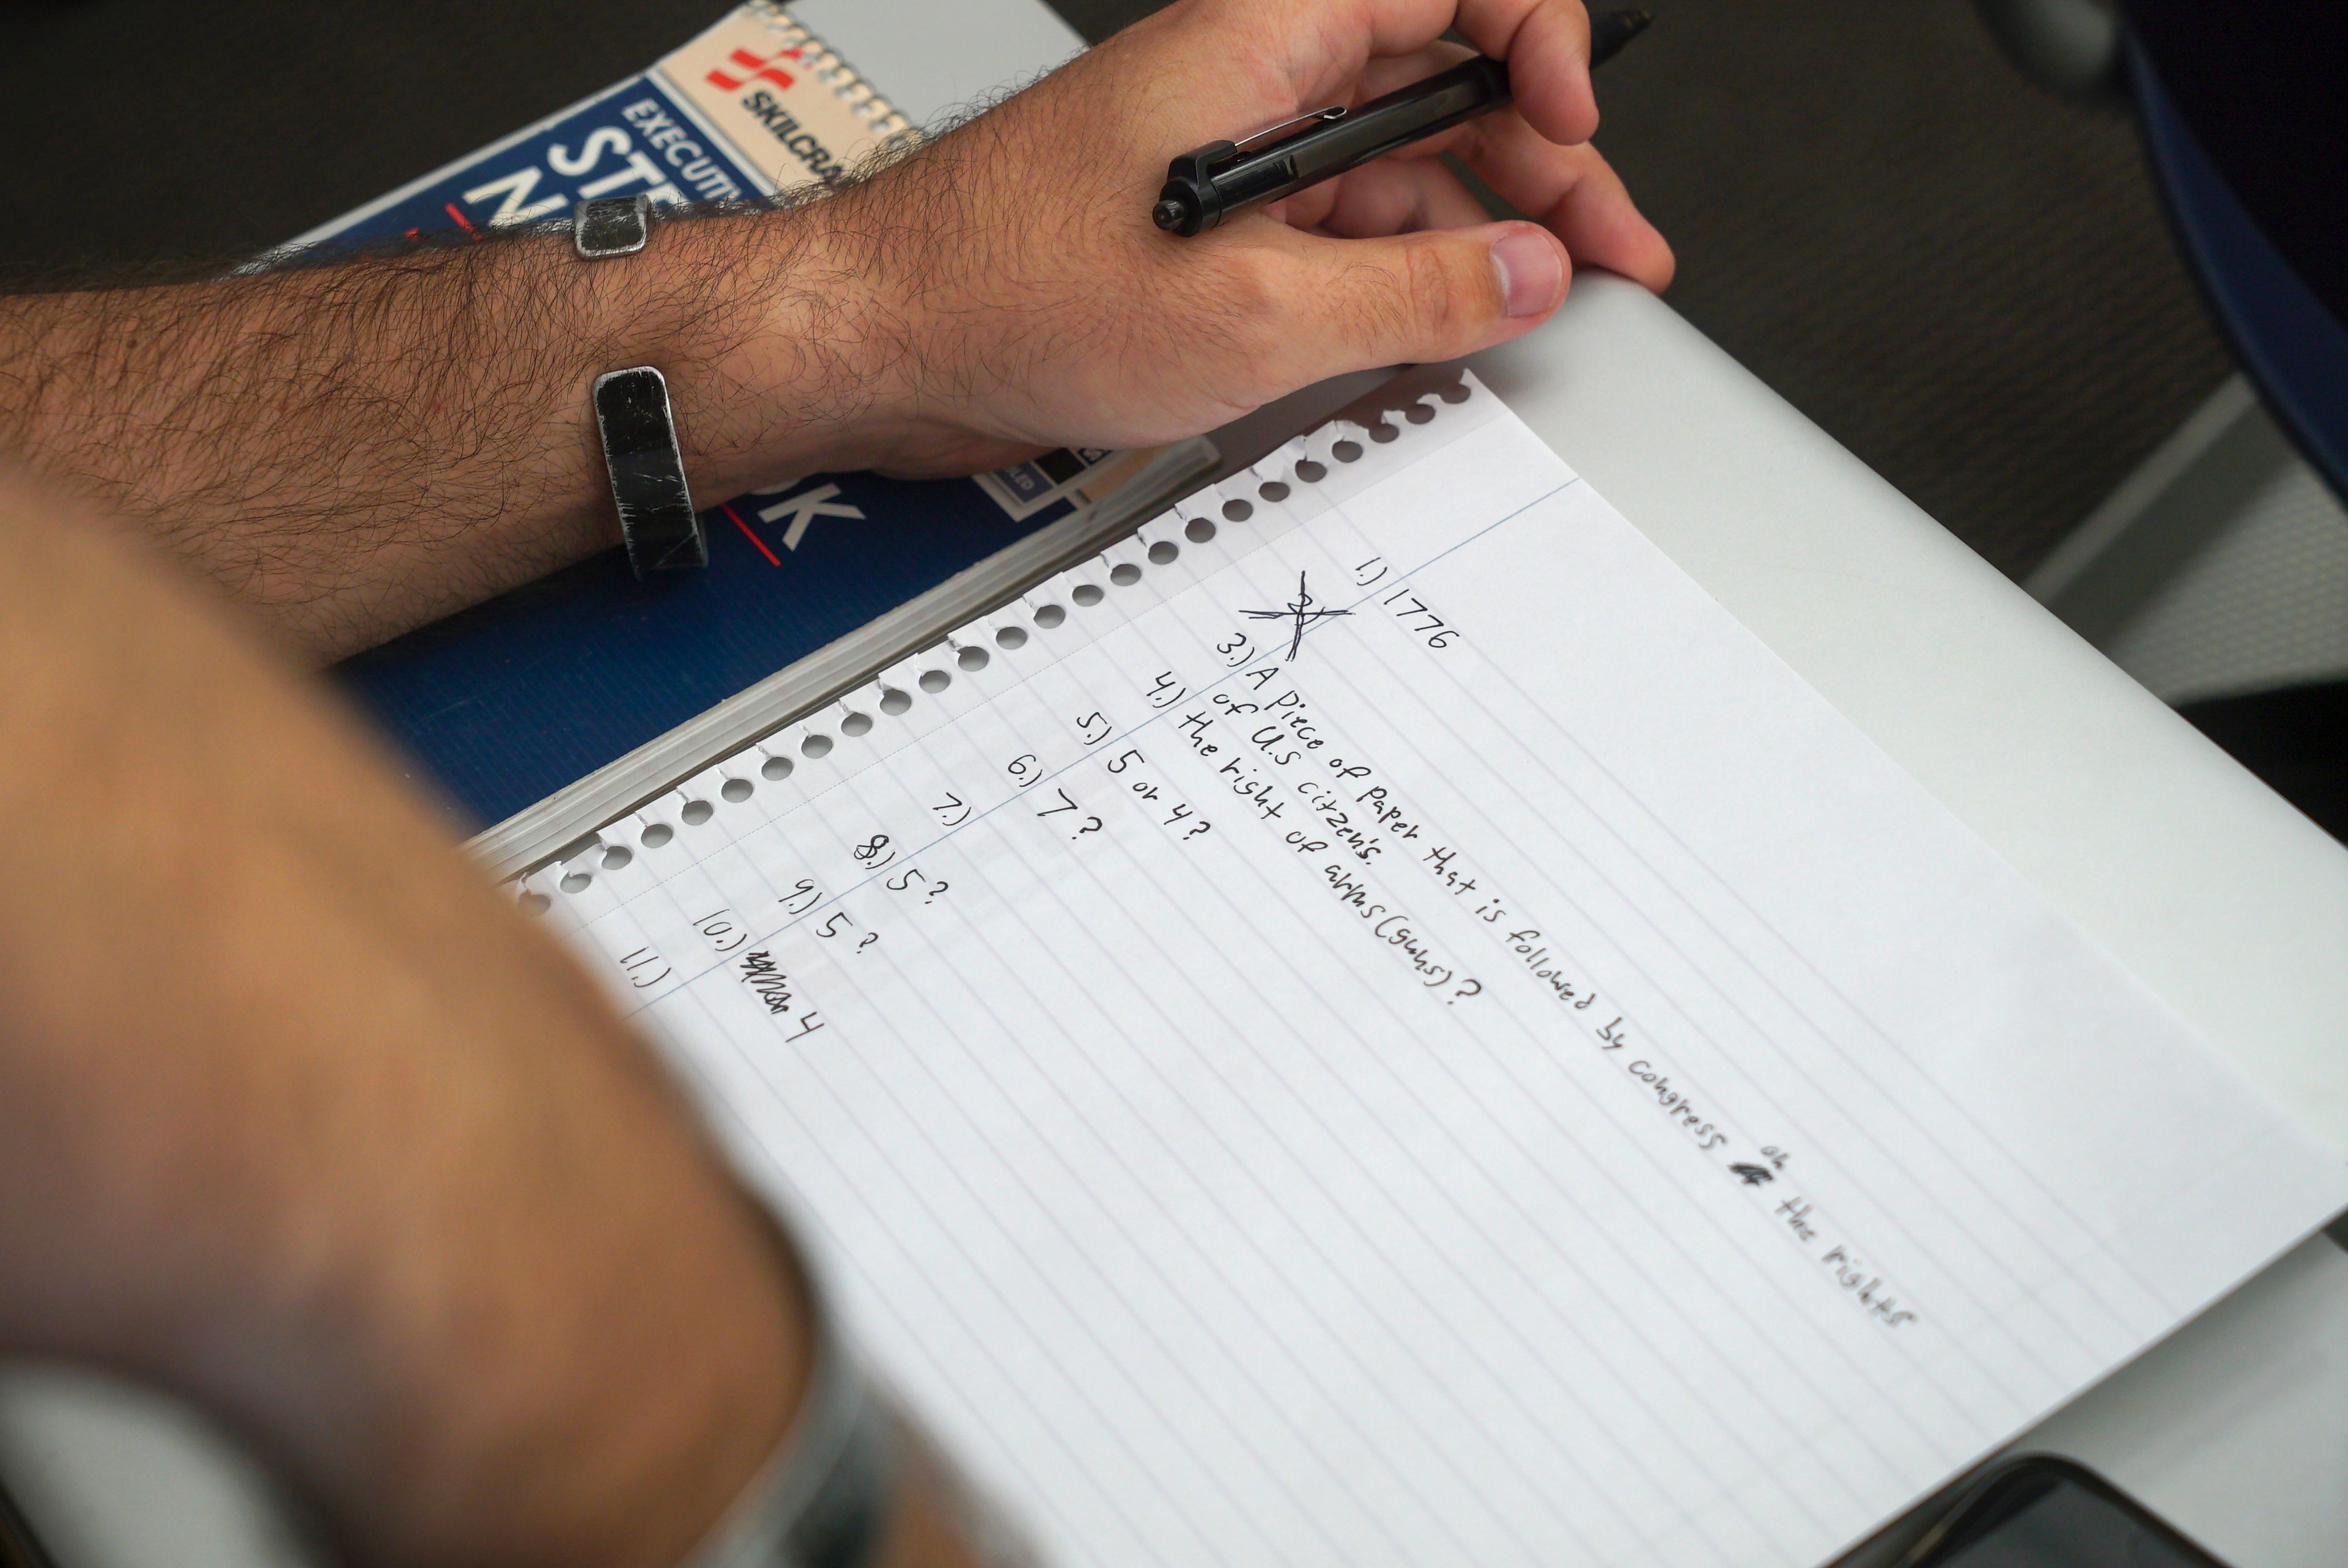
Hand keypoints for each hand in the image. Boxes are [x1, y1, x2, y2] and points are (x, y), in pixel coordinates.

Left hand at [724, 0, 1672, 478]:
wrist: (887, 340)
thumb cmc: (1014, 292)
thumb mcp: (1256, 315)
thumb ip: (1415, 291)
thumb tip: (1528, 274)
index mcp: (1268, 38)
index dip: (1540, 43)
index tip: (1576, 130)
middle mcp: (1257, 73)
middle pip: (1445, 83)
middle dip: (1541, 165)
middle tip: (1609, 253)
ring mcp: (1237, 147)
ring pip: (1398, 166)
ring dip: (1476, 233)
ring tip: (1538, 308)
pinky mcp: (1213, 218)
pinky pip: (1340, 226)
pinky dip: (1398, 273)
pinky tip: (1439, 329)